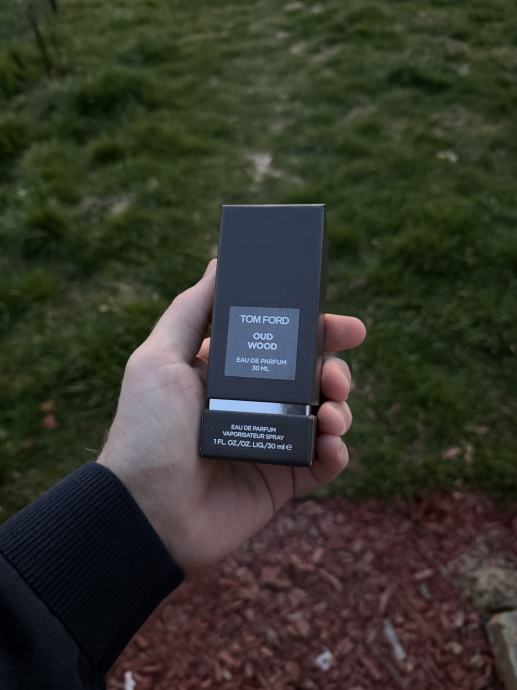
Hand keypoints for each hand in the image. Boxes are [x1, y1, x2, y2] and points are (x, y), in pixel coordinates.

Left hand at [97, 260, 365, 574]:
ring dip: (340, 407)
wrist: (146, 512)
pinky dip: (336, 451)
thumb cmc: (147, 431)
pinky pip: (324, 463)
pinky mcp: (282, 480)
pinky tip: (328, 444)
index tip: (346, 326)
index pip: (282, 343)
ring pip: (325, 414)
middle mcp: (254, 403)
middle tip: (334, 376)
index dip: (317, 331)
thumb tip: (219, 263)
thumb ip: (192, 311)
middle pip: (311, 376)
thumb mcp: (159, 359)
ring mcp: (270, 440)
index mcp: (228, 373)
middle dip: (334, 369)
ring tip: (329, 412)